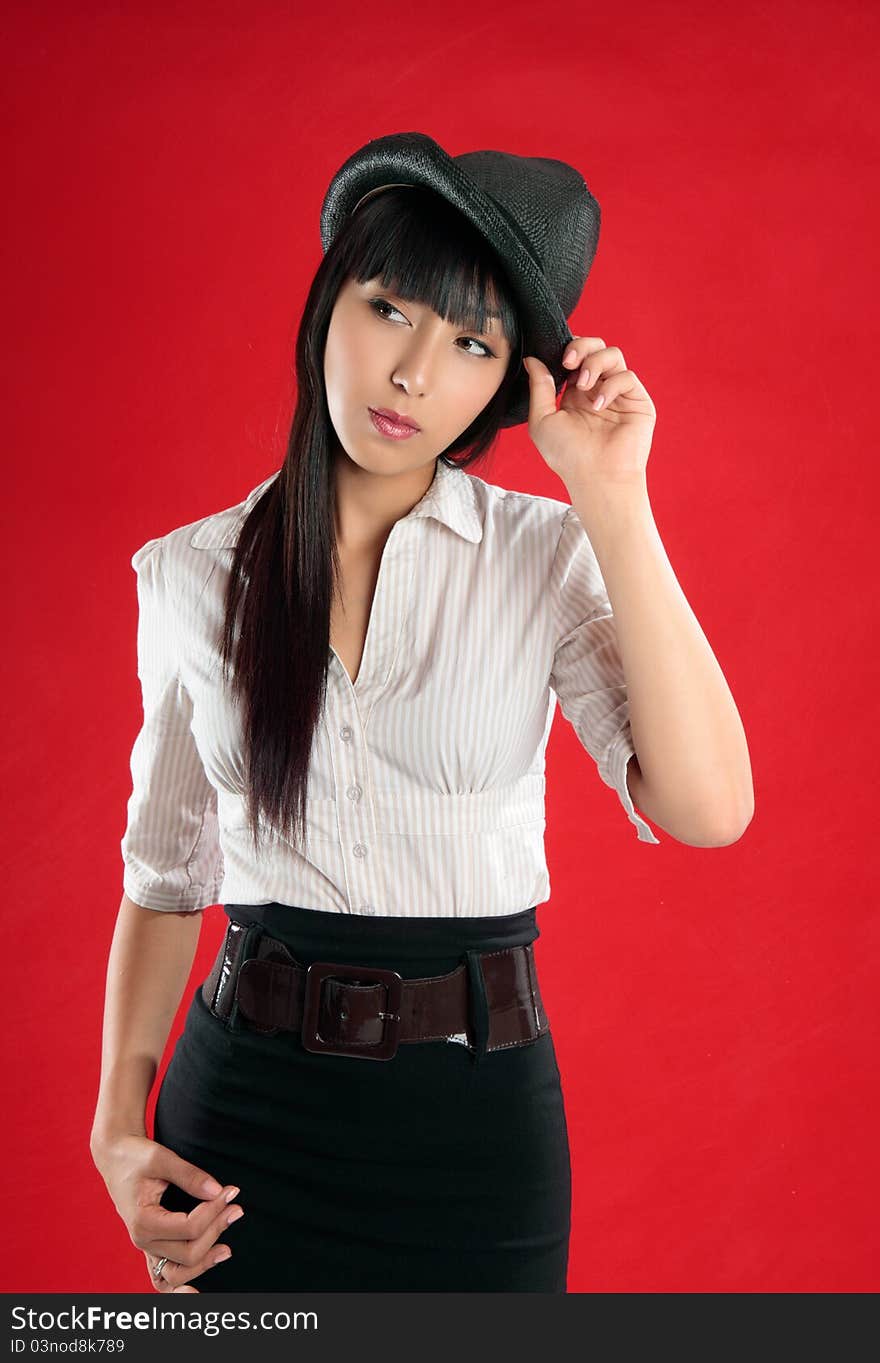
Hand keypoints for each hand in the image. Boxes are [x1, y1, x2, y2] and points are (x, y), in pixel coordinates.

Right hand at [91, 1131, 242, 1292]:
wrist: (115, 1157)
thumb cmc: (135, 1156)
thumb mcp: (161, 1158)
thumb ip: (190, 1175)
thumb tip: (218, 1191)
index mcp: (142, 1221)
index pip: (189, 1228)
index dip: (214, 1211)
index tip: (230, 1191)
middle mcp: (142, 1240)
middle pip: (189, 1253)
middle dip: (216, 1230)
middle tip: (235, 1206)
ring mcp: (146, 1246)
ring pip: (177, 1273)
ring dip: (204, 1263)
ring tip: (227, 1249)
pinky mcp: (151, 1245)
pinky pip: (162, 1277)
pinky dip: (180, 1284)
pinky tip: (197, 1287)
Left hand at [523, 337, 655, 492]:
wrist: (595, 478)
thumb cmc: (567, 456)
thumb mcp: (542, 420)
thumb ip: (539, 388)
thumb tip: (533, 360)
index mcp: (576, 394)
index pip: (576, 356)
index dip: (568, 349)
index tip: (558, 360)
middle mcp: (598, 390)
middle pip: (596, 347)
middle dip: (582, 346)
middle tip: (569, 362)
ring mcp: (619, 394)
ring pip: (613, 355)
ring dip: (595, 362)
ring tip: (583, 385)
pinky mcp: (637, 401)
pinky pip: (627, 376)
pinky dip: (611, 386)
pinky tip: (598, 406)